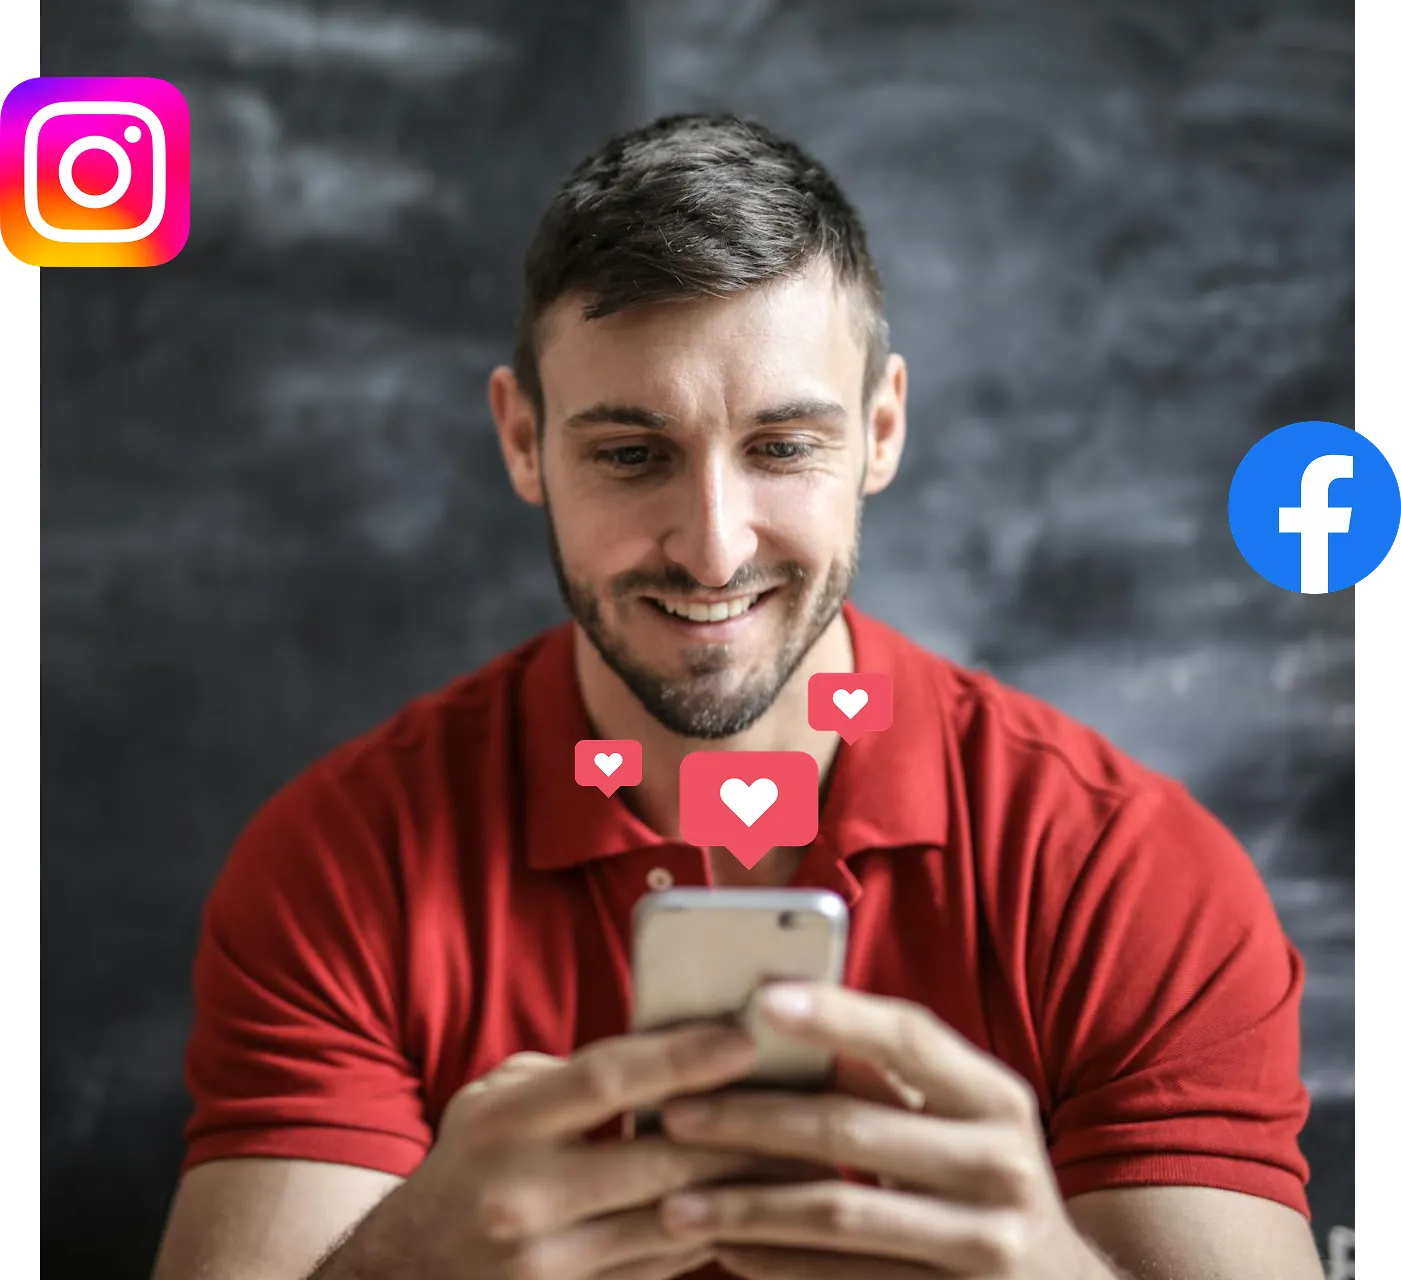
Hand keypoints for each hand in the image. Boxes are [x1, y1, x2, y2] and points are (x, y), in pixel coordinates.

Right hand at [326, 1023, 816, 1279]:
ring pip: (674, 1223)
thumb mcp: (492, 1101)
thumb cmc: (467, 1165)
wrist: (403, 1275)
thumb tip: (667, 1052)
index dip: (681, 1055)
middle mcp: (521, 1197)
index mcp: (502, 1124)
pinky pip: (662, 1268)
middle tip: (806, 1099)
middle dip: (740, 1131)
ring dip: (744, 1190)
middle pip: (657, 1160)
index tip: (745, 1036)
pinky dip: (711, 1235)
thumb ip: (568, 1077)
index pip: (606, 1080)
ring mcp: (545, 1266)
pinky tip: (754, 1207)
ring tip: (804, 1153)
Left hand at [653, 985, 1112, 1278]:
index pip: (910, 1037)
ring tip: (675, 1199)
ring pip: (837, 1214)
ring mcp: (984, 1244)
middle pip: (852, 1128)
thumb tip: (782, 1020)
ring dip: (745, 1204)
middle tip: (675, 1112)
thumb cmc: (985, 1182)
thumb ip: (893, 1079)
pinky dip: (776, 1265)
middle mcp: (1002, 1165)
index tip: (759, 997)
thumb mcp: (964, 1122)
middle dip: (752, 1118)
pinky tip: (725, 1250)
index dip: (836, 1013)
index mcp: (996, 1098)